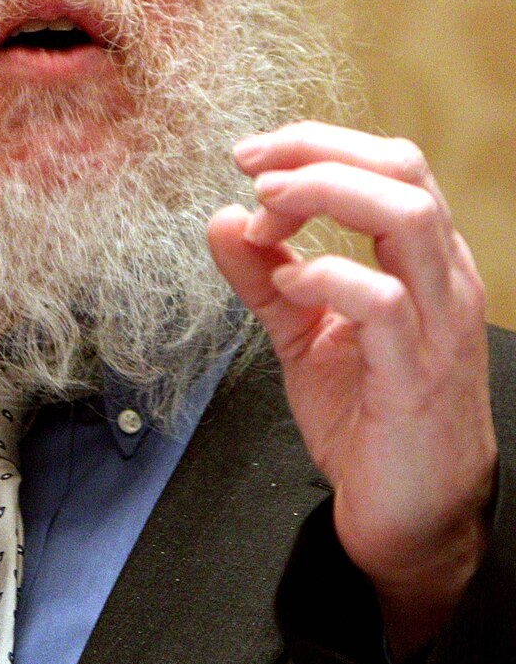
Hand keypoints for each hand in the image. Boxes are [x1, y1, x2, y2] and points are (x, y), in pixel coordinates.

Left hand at [207, 121, 497, 656]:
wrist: (411, 519)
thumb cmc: (370, 421)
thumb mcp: (304, 334)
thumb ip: (265, 278)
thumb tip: (221, 220)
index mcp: (422, 262)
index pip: (389, 165)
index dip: (317, 145)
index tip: (253, 157)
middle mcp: (442, 280)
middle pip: (401, 171)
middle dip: (316, 153)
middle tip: (251, 170)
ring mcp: (437, 324)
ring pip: (405, 216)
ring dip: (324, 195)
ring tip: (266, 213)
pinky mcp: (416, 374)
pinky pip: (380, 300)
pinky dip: (326, 276)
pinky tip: (290, 286)